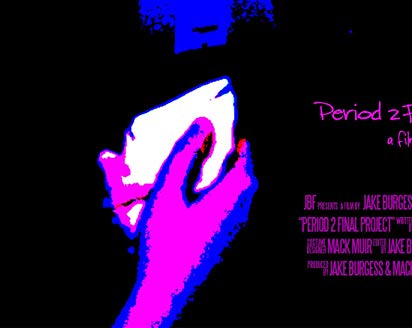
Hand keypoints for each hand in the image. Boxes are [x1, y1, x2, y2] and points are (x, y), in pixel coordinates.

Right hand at [115, 119, 256, 327]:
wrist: (165, 295)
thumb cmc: (165, 240)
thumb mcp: (168, 190)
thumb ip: (186, 153)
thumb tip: (204, 121)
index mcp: (237, 193)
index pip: (246, 149)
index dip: (232, 130)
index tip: (214, 118)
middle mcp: (246, 209)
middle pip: (243, 169)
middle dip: (227, 151)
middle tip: (201, 138)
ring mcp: (240, 228)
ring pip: (238, 189)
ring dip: (221, 173)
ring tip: (193, 163)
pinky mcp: (229, 241)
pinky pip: (231, 206)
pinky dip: (217, 192)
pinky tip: (192, 195)